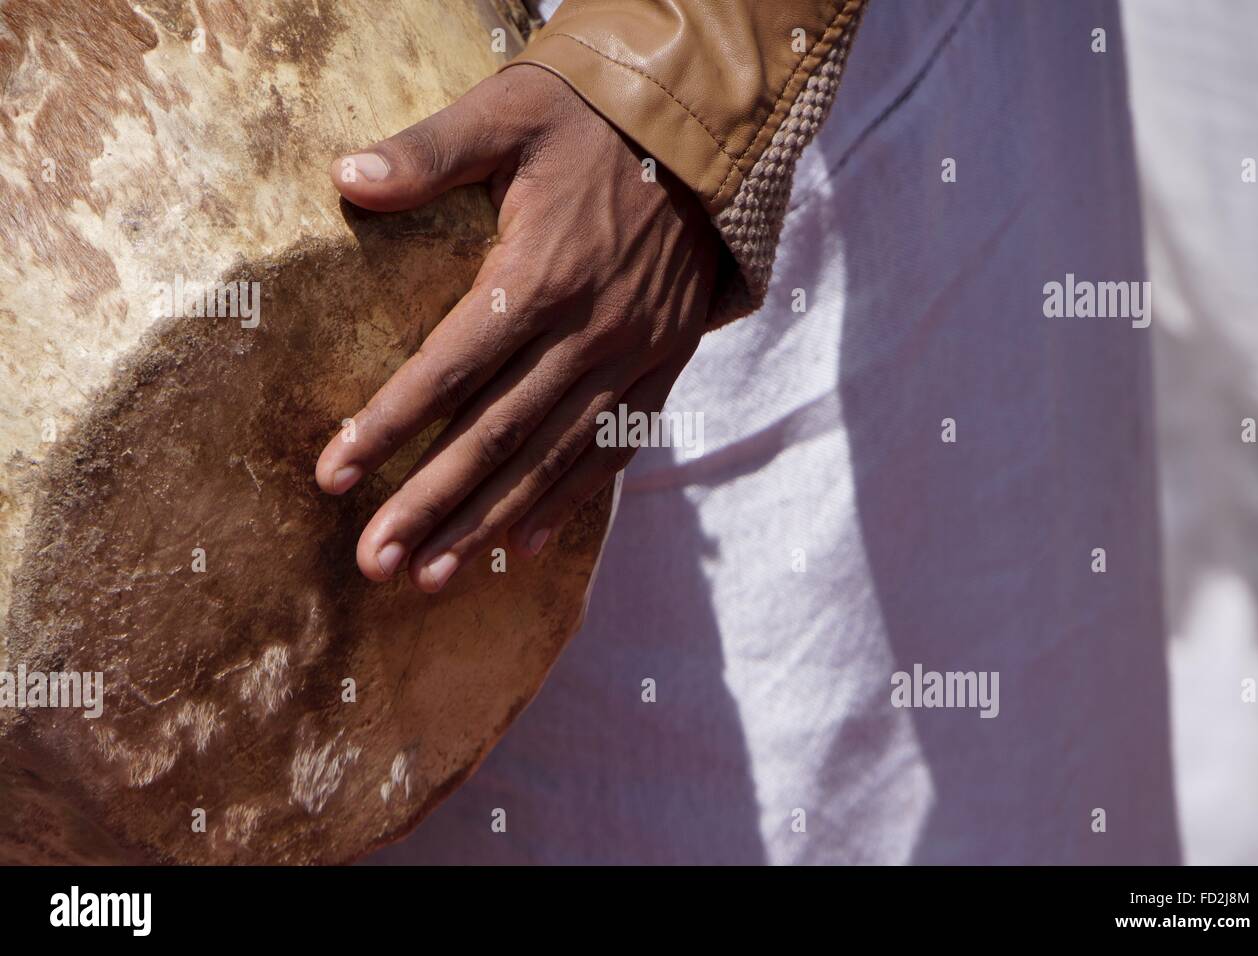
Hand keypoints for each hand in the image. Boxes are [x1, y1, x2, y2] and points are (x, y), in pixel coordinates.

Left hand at [315, 65, 718, 591]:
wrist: (704, 139)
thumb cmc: (593, 123)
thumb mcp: (511, 112)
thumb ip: (430, 152)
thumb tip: (343, 176)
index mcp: (539, 271)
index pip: (450, 365)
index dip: (388, 423)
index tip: (333, 475)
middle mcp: (587, 330)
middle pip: (496, 433)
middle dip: (430, 502)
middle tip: (374, 561)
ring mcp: (630, 358)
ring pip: (551, 458)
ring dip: (488, 521)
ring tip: (431, 578)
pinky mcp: (660, 371)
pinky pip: (611, 450)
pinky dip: (567, 503)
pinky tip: (519, 546)